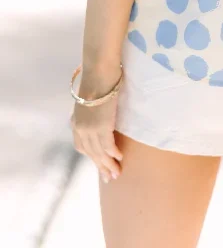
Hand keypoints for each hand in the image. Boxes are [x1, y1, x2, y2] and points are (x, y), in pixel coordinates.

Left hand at [70, 66, 123, 183]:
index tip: (100, 164)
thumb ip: (93, 107)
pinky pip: (108, 146)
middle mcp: (80, 128)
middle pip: (90, 153)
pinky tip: (119, 158)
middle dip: (100, 166)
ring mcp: (89, 129)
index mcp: (76, 121)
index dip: (91, 156)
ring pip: (99, 153)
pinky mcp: (101, 127)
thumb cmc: (98, 78)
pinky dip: (113, 154)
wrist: (99, 71)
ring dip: (108, 165)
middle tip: (109, 178)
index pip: (82, 145)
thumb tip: (101, 108)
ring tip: (117, 173)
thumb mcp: (91, 97)